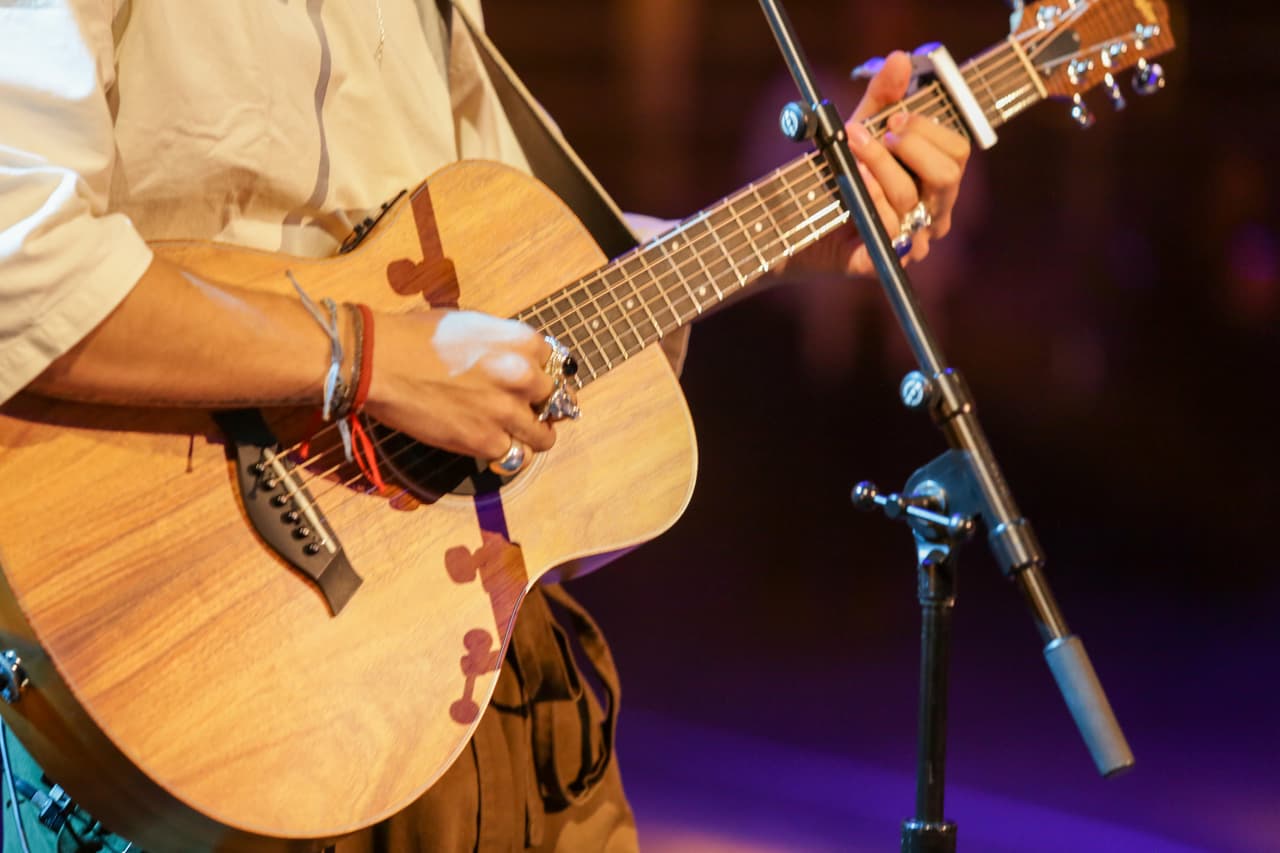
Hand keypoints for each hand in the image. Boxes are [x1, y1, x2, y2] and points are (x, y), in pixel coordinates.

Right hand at [365, 309, 556, 459]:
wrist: (382, 362)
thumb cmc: (417, 336)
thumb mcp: (471, 323)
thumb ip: (501, 343)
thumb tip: (512, 357)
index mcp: (522, 342)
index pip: (555, 365)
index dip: (542, 377)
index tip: (532, 386)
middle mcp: (524, 376)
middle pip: (553, 401)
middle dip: (539, 407)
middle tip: (522, 411)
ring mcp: (507, 411)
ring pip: (542, 437)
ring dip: (531, 437)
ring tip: (515, 436)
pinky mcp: (486, 440)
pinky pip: (515, 456)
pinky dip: (506, 454)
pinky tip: (492, 445)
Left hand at [786, 50, 970, 275]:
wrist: (796, 227)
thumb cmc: (838, 178)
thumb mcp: (859, 132)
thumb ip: (881, 98)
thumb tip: (899, 58)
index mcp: (937, 182)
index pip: (958, 151)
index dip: (928, 130)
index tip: (894, 117)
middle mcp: (933, 214)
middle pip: (947, 175)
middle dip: (910, 145)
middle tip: (878, 131)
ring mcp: (913, 241)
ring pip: (910, 197)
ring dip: (878, 165)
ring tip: (852, 148)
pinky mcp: (886, 261)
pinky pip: (888, 228)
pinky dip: (868, 198)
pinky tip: (852, 182)